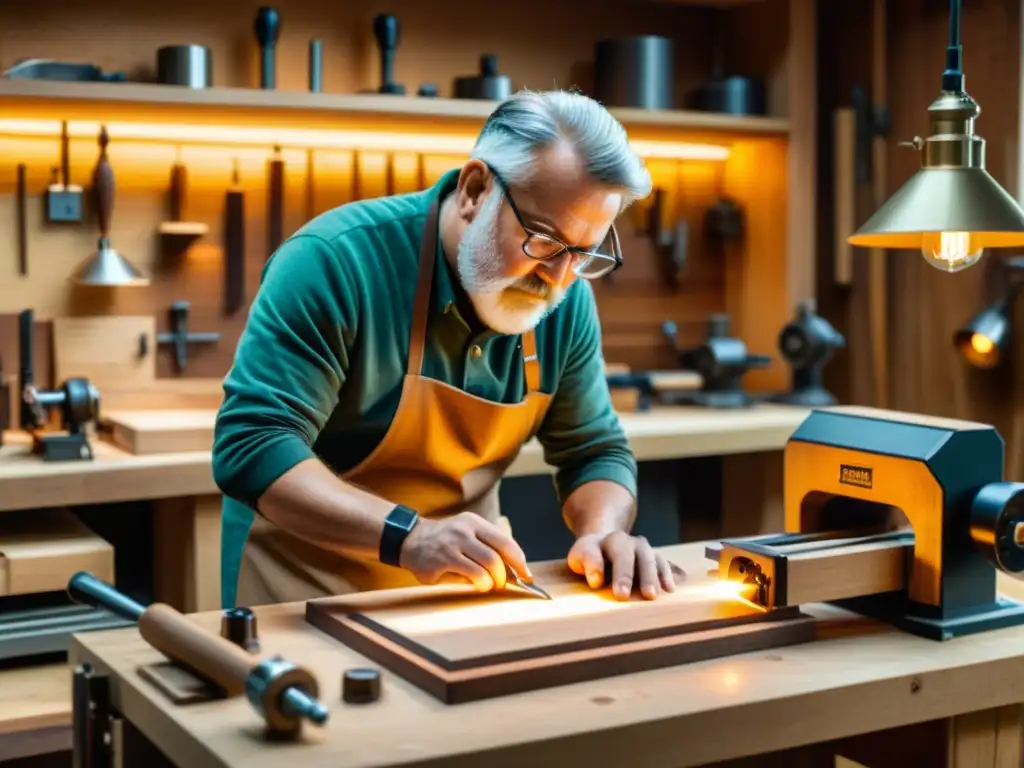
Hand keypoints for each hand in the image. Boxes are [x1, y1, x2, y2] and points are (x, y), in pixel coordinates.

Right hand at [399, 512, 530, 591]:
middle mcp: (463, 531)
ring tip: (486, 584)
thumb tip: (516, 571)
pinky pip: (470, 577)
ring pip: (485, 569)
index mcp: (474, 522)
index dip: (520, 562)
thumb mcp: (467, 533)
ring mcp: (451, 545)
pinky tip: (472, 583)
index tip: (527, 576)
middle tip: (501, 584)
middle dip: (504, 577)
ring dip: (491, 582)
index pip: (505, 542)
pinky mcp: (441, 561)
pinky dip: (477, 584)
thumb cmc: (446, 541)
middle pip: (497, 558)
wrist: (410, 539)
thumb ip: (488, 547)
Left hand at [567, 531, 676, 600]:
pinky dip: (666, 574)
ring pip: (647, 557)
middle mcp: (623, 540)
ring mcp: (641, 547)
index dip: (595, 566)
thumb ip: (586, 563)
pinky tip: (669, 589)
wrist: (608, 546)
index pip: (594, 552)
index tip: (596, 584)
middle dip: (624, 574)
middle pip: (625, 554)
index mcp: (598, 542)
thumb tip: (596, 580)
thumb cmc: (591, 559)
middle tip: (622, 596)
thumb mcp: (579, 558)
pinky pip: (662, 562)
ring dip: (649, 576)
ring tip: (650, 596)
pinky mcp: (654, 556)